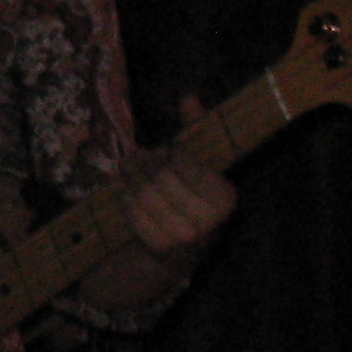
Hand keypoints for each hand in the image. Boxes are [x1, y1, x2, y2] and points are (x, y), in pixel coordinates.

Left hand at [84, 97, 236, 311]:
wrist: (172, 256)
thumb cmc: (186, 201)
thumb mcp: (196, 168)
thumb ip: (195, 131)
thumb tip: (189, 95)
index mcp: (226, 198)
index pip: (184, 160)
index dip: (172, 151)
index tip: (169, 151)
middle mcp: (210, 221)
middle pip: (160, 174)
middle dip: (144, 162)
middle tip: (136, 156)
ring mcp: (184, 237)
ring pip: (143, 191)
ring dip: (131, 177)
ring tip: (129, 169)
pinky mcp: (159, 248)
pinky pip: (131, 210)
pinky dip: (125, 199)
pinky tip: (129, 196)